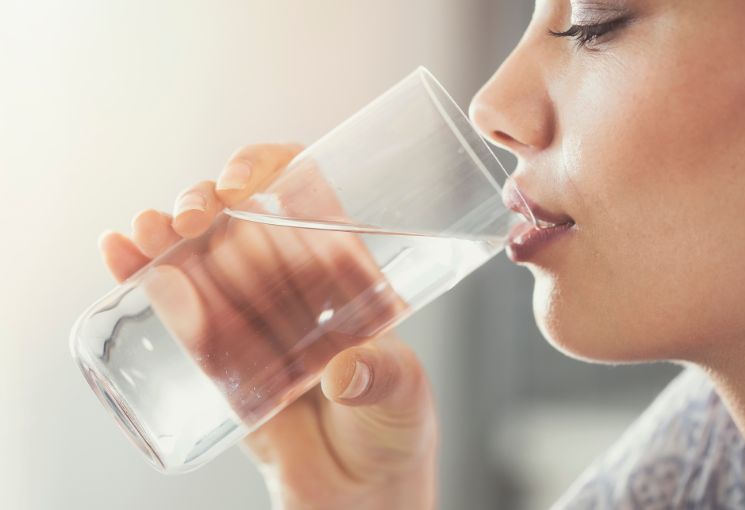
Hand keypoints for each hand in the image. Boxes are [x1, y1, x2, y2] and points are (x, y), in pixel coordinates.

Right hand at [98, 143, 438, 508]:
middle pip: (243, 220)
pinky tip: (120, 256)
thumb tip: (343, 372)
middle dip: (207, 205)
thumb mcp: (404, 396)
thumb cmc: (394, 432)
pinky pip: (181, 312)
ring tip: (142, 232)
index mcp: (344, 273)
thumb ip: (384, 378)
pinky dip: (145, 280)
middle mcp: (293, 284)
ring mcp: (251, 317)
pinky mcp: (218, 357)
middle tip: (191, 217)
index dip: (272, 169)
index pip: (307, 195)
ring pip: (202, 259)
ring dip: (166, 235)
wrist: (358, 493)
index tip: (245, 182)